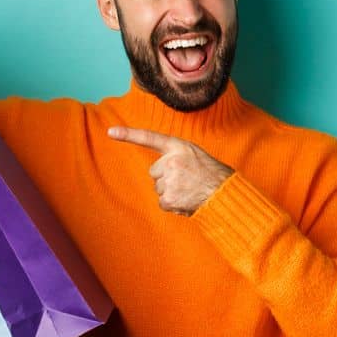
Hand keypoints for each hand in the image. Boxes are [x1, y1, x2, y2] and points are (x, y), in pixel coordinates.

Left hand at [107, 126, 234, 215]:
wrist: (226, 194)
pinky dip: (173, 204)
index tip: (110, 131)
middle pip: (155, 172)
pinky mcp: (169, 197)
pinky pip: (162, 202)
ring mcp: (170, 180)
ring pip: (159, 188)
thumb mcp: (196, 156)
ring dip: (172, 192)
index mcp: (179, 147)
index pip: (150, 138)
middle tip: (188, 180)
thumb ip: (176, 158)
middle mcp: (172, 161)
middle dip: (167, 178)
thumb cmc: (213, 175)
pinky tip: (187, 200)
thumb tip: (157, 174)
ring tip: (191, 190)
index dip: (129, 135)